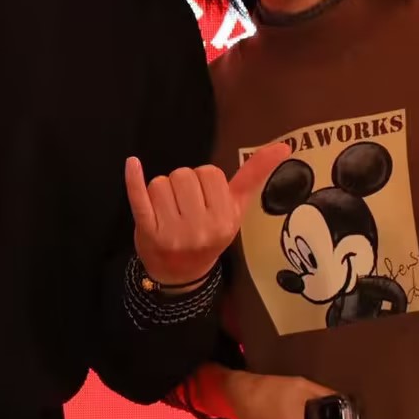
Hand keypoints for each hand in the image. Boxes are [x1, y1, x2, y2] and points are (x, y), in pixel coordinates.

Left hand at [125, 142, 290, 285]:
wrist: (179, 273)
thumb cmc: (209, 234)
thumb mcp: (235, 210)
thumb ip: (253, 176)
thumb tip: (285, 145)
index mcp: (225, 220)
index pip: (210, 173)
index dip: (204, 180)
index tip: (205, 198)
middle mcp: (201, 228)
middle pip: (184, 174)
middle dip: (182, 184)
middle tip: (185, 207)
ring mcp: (173, 231)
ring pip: (161, 182)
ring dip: (162, 191)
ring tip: (169, 212)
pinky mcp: (146, 229)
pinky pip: (139, 196)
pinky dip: (134, 180)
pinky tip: (133, 164)